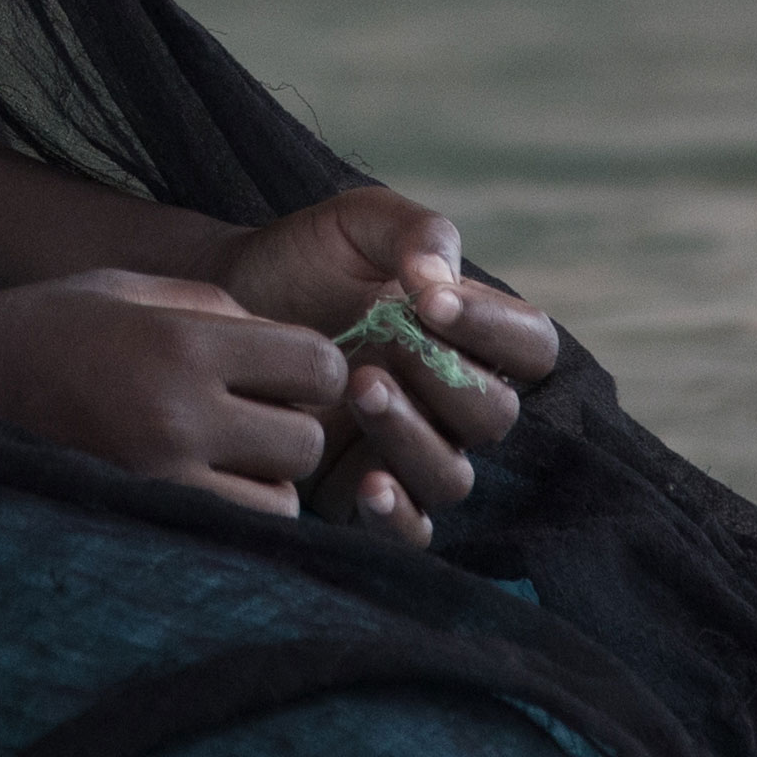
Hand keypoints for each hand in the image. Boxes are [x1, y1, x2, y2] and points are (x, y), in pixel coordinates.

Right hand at [0, 270, 347, 511]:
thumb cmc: (50, 329)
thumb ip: (215, 307)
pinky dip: (235, 515)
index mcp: (185, 342)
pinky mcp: (145, 521)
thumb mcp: (130, 288)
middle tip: (253, 416)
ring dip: (266, 480)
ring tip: (222, 457)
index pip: (319, 365)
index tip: (286, 370)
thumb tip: (291, 341)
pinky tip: (202, 487)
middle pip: (307, 440)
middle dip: (291, 426)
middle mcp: (181, 414)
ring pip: (282, 501)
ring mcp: (163, 478)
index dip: (315, 368)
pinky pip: (236, 533)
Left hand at [197, 187, 560, 552]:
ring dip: (413, 438)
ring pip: (452, 476)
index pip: (531, 347)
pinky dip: (397, 516)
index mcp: (468, 337)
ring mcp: (412, 453)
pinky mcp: (363, 497)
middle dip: (447, 382)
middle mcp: (451, 402)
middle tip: (382, 349)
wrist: (225, 302)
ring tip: (357, 390)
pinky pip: (411, 532)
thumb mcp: (356, 223)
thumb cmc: (300, 261)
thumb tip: (440, 279)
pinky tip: (368, 484)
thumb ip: (415, 231)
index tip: (432, 301)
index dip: (496, 330)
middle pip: (495, 415)